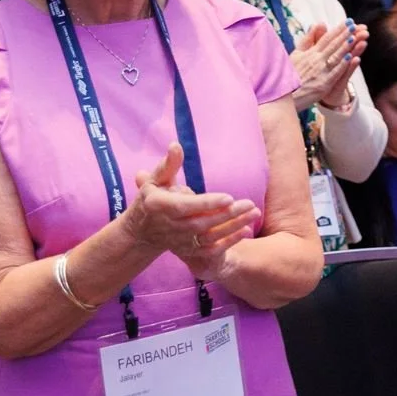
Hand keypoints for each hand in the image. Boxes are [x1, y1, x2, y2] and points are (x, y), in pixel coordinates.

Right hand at [123, 143, 259, 260]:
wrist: (142, 232)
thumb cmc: (152, 199)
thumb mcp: (155, 180)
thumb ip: (168, 165)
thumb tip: (176, 145)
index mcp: (159, 206)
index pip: (185, 206)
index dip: (207, 203)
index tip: (228, 197)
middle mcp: (170, 226)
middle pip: (201, 222)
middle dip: (227, 214)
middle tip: (250, 204)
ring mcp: (179, 241)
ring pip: (208, 237)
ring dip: (233, 227)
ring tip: (254, 213)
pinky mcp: (188, 251)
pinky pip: (210, 249)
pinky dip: (228, 242)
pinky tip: (246, 230)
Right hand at [288, 20, 363, 111]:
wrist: (283, 96)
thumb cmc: (288, 75)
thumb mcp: (295, 54)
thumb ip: (307, 40)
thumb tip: (316, 24)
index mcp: (310, 53)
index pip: (327, 38)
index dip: (338, 30)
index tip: (348, 22)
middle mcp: (316, 60)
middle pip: (333, 45)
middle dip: (345, 34)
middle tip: (354, 25)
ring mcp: (320, 72)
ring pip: (335, 56)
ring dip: (345, 46)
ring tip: (354, 37)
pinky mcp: (323, 84)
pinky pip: (335, 72)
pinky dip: (343, 64)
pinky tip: (350, 57)